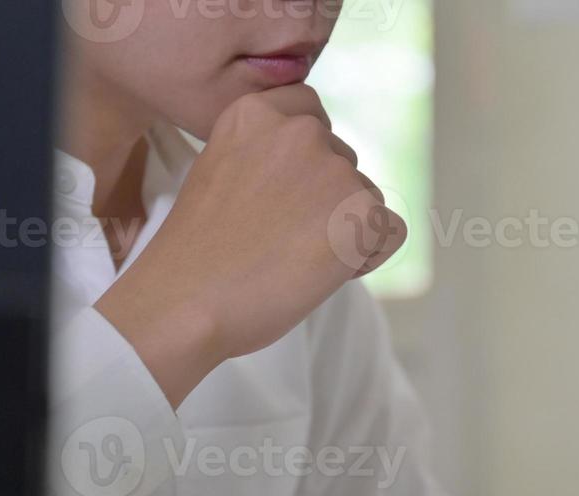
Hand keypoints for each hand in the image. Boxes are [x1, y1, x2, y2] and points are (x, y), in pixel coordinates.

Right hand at [95, 85, 405, 406]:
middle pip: (342, 162)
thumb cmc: (197, 252)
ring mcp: (334, 169)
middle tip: (279, 239)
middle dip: (325, 201)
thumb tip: (312, 172)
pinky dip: (368, 257)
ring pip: (367, 198)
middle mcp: (300, 130)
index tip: (279, 195)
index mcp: (257, 112)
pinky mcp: (363, 211)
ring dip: (344, 230)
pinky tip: (323, 272)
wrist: (187, 300)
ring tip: (292, 258)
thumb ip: (265, 155)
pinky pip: (391, 231)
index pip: (312, 114)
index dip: (306, 161)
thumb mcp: (221, 171)